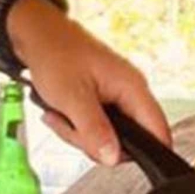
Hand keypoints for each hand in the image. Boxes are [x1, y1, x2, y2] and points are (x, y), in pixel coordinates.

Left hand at [8, 0, 171, 164]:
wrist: (36, 35)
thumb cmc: (55, 53)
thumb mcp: (72, 97)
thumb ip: (94, 131)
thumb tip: (113, 158)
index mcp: (132, 87)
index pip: (158, 131)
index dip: (144, 153)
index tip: (113, 155)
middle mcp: (129, 92)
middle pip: (128, 141)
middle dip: (95, 143)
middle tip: (72, 127)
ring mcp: (115, 96)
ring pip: (108, 137)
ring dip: (79, 134)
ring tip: (60, 115)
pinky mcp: (101, 100)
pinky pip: (95, 127)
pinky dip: (75, 126)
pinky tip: (60, 113)